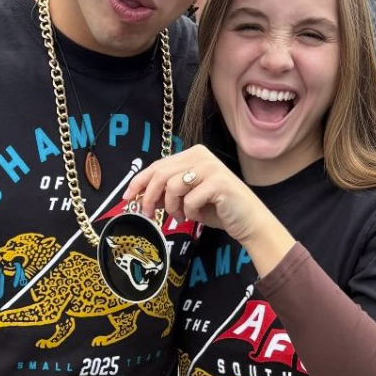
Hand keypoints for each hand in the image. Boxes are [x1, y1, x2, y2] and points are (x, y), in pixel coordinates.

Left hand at [124, 145, 273, 245]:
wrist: (248, 220)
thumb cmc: (217, 208)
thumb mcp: (186, 199)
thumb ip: (166, 193)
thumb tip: (139, 195)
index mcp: (192, 155)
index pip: (157, 165)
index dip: (138, 181)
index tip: (127, 197)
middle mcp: (201, 156)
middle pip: (160, 174)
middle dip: (149, 197)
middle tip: (148, 214)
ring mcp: (211, 167)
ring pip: (172, 186)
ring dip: (172, 207)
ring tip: (181, 216)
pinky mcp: (219, 183)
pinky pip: (190, 199)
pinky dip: (189, 212)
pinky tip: (198, 216)